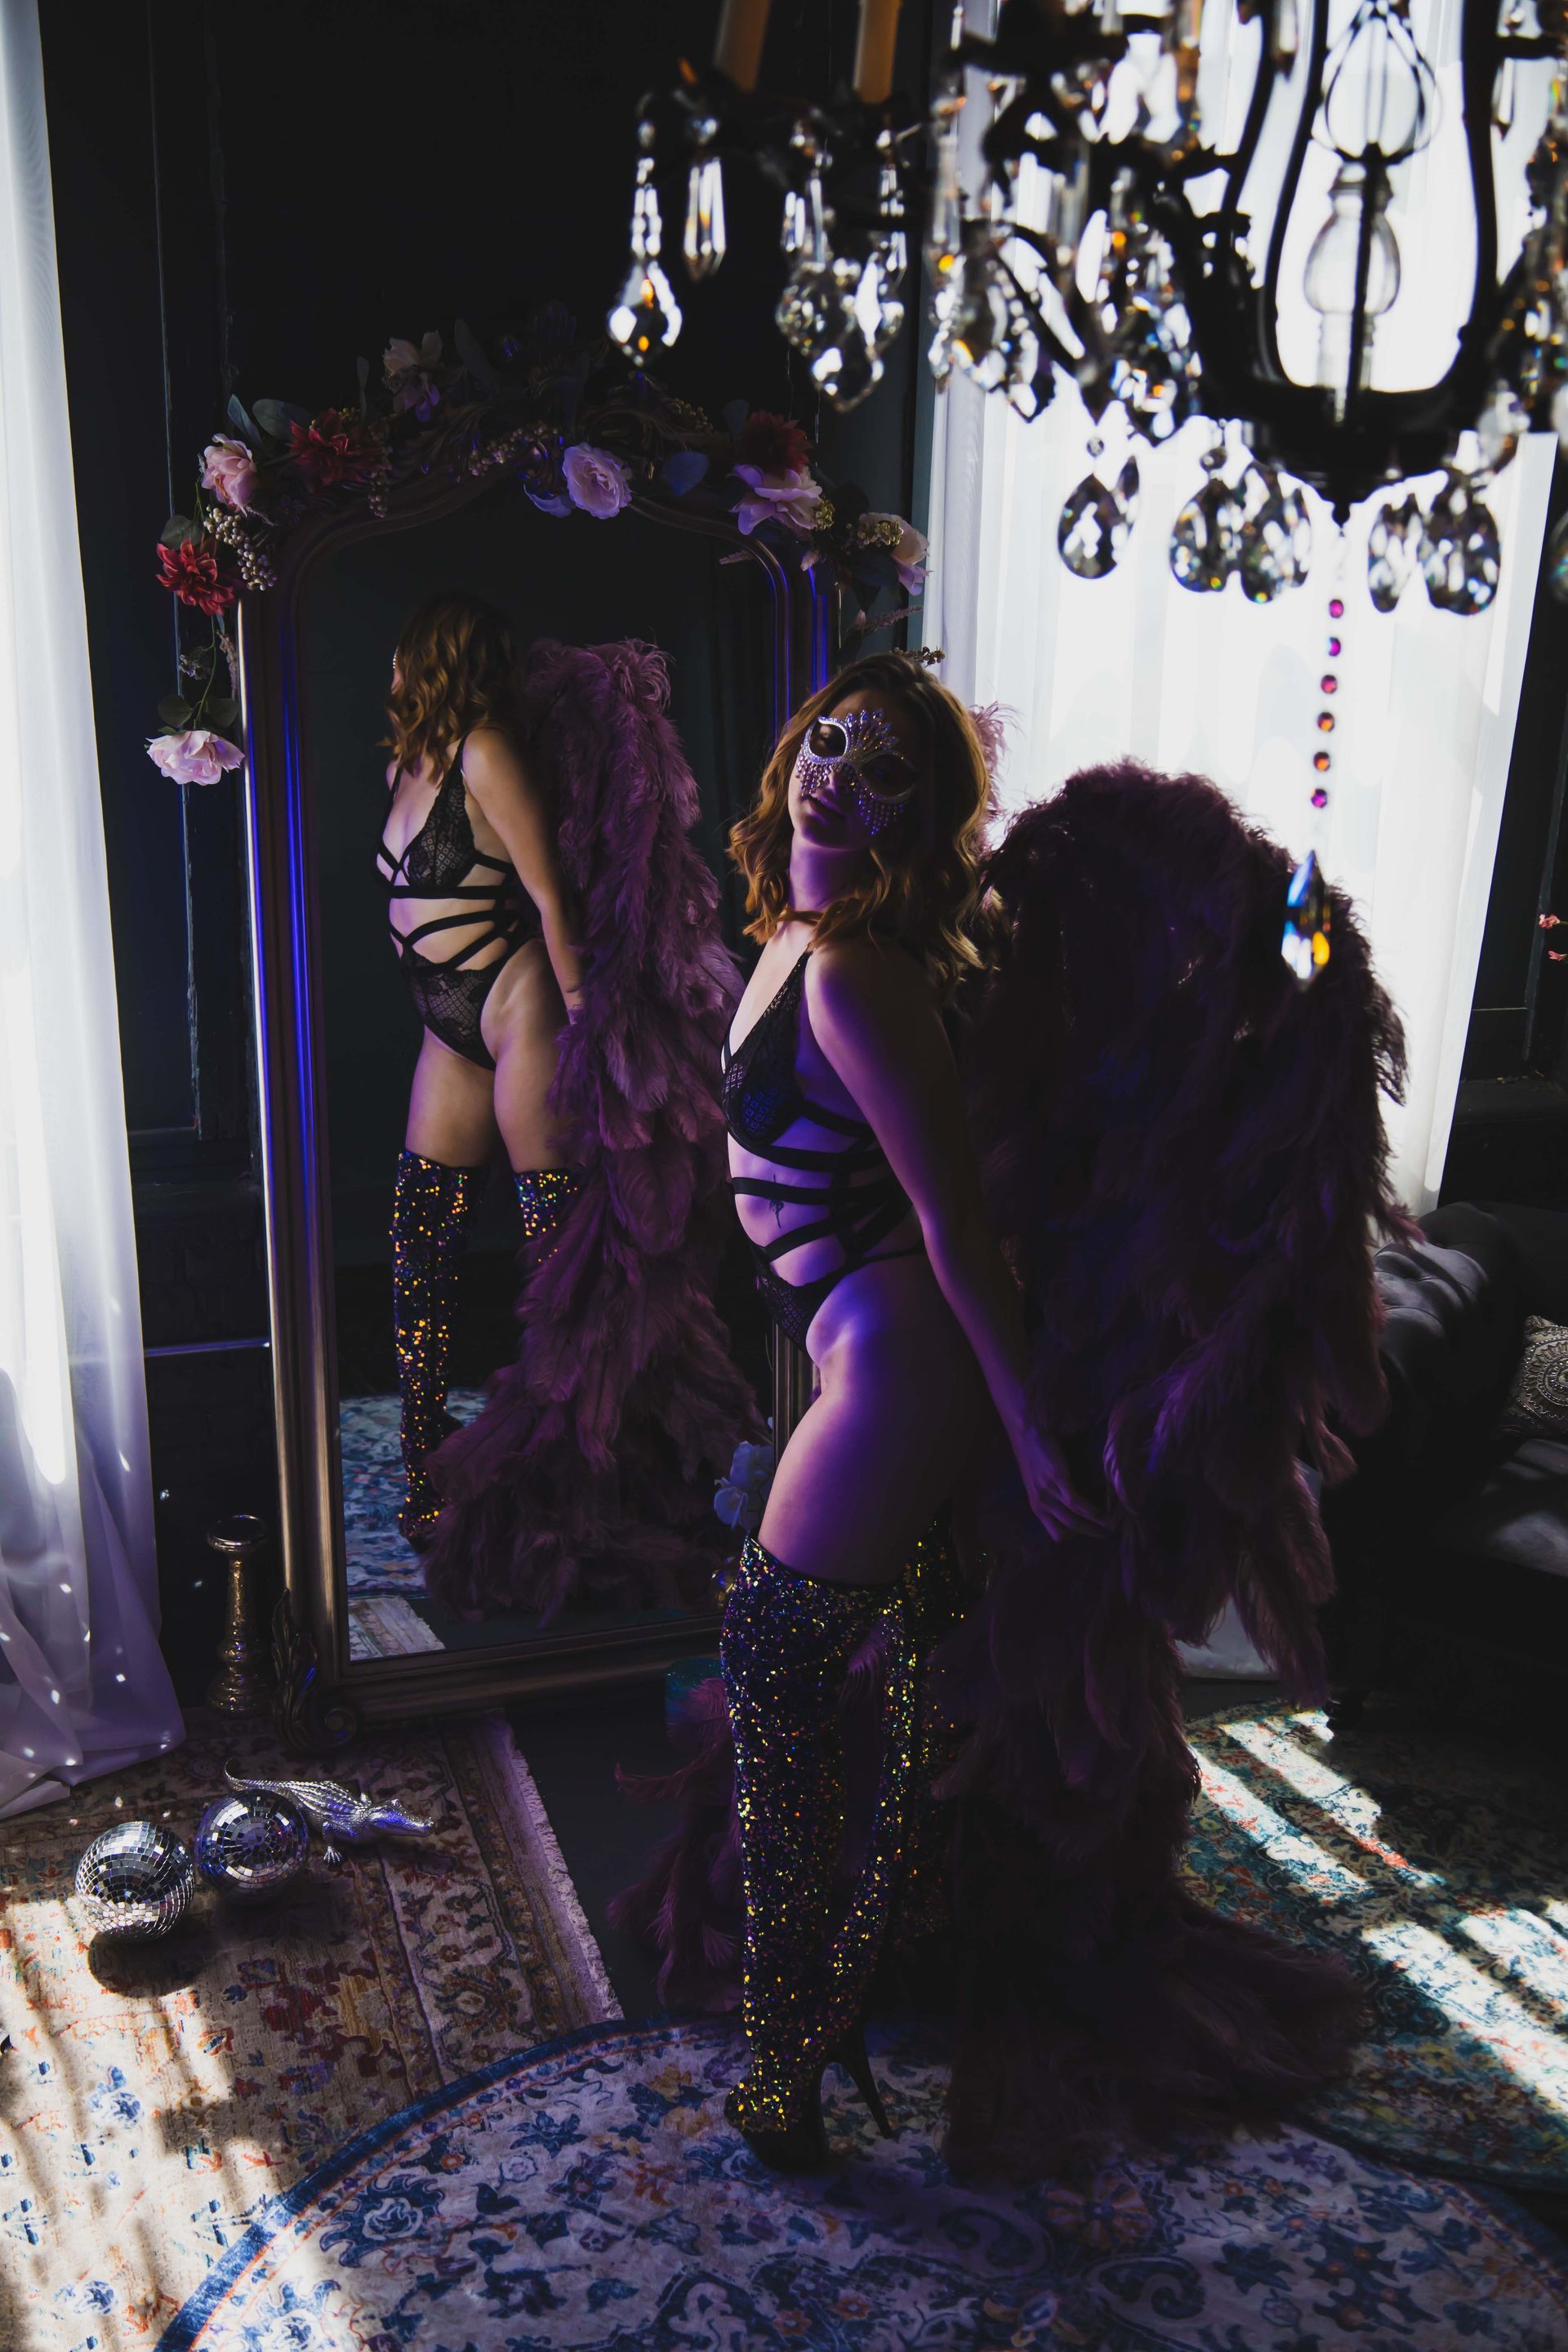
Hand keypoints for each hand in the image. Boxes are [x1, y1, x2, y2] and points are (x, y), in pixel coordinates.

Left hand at [1010, 1420, 1106, 1541]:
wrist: (1027, 1432)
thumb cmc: (1036, 1454)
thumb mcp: (1040, 1482)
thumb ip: (1054, 1496)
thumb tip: (1076, 1504)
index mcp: (1036, 1506)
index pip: (1057, 1534)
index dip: (1074, 1536)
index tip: (1089, 1530)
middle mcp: (1040, 1504)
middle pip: (1066, 1532)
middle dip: (1088, 1534)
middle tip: (1105, 1535)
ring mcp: (1048, 1493)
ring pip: (1074, 1521)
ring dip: (1094, 1527)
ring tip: (1110, 1526)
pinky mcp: (1057, 1480)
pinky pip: (1077, 1504)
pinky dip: (1092, 1512)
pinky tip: (1103, 1513)